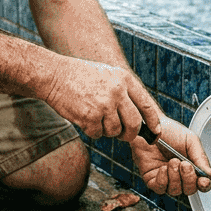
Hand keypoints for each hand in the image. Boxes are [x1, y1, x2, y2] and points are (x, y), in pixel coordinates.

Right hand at [41, 57, 158, 139]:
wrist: (54, 75)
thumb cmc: (80, 76)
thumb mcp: (108, 75)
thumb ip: (125, 92)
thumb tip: (140, 118)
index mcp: (124, 79)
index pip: (146, 105)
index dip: (153, 122)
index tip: (155, 133)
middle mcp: (117, 91)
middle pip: (134, 123)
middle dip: (130, 134)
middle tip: (123, 136)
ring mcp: (103, 104)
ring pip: (115, 131)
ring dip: (107, 131)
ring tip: (96, 118)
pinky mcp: (89, 116)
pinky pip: (97, 134)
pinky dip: (92, 131)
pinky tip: (84, 118)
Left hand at [130, 116, 210, 196]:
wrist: (150, 126)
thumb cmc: (169, 132)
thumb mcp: (191, 141)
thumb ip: (201, 158)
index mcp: (192, 167)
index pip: (202, 183)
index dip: (204, 185)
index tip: (204, 181)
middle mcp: (180, 175)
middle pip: (189, 190)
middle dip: (189, 179)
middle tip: (185, 164)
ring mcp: (166, 179)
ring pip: (175, 191)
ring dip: (175, 177)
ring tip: (173, 161)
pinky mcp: (152, 180)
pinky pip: (160, 188)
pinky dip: (163, 179)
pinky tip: (163, 168)